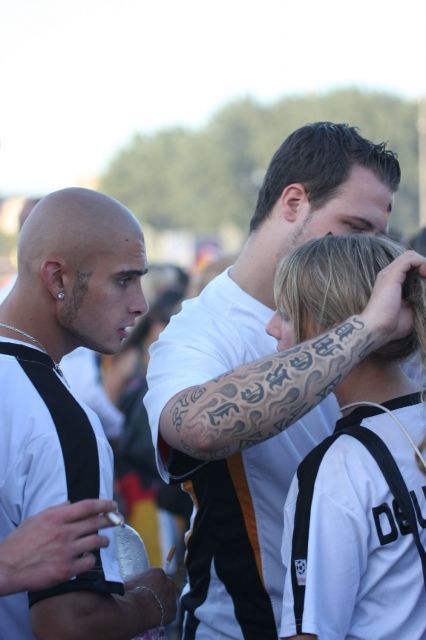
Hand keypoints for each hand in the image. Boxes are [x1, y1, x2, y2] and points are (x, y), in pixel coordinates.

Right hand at [0, 498, 118, 594]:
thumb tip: (71, 503)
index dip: (104, 504)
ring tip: (105, 541)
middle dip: (110, 520)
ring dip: (104, 540)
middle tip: (117, 521)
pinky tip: (88, 557)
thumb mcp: (36, 519)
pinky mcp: (66, 569)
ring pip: (96, 541)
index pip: (88, 506)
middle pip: (96, 522)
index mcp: (56, 518)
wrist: (6, 568)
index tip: (113, 505)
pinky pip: (89, 561)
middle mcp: (64, 533)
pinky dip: (91, 558)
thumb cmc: (19, 543)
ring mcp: (67, 551)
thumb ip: (56, 510)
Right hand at [128, 567, 176, 627]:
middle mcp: (168, 582)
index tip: (147, 590)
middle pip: (166, 585)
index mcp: (157, 572)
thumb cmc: (129, 595)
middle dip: (160, 591)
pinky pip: (170, 613)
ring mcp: (172, 596)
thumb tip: (133, 586)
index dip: (152, 584)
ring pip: (169, 599)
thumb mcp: (130, 582)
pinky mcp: (173, 611)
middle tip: (151, 600)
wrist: (135, 609)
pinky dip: (164, 615)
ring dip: (163, 603)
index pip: (157, 577)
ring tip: (152, 610)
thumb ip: (136, 582)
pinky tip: (156, 618)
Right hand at [360, 250, 425, 344]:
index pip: (410, 266)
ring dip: (424, 263)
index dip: (422, 270)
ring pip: (410, 255)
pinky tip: (424, 273)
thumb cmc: (392, 325)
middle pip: (411, 258)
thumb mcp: (411, 310)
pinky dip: (421, 262)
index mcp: (393, 282)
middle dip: (424, 266)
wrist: (377, 329)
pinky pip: (410, 259)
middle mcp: (390, 275)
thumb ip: (418, 300)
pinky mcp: (391, 275)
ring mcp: (389, 273)